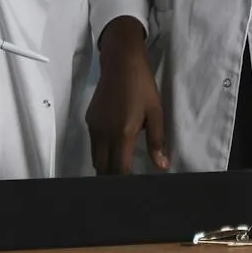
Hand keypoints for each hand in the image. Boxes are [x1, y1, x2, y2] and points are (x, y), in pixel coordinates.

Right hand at [86, 16, 167, 173]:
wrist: (120, 63)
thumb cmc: (142, 86)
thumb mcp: (155, 112)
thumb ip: (157, 141)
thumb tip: (162, 166)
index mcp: (122, 133)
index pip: (119, 169)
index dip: (124, 182)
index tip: (132, 189)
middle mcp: (104, 133)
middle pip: (103, 167)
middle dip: (112, 178)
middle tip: (125, 184)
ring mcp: (94, 127)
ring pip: (95, 157)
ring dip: (105, 166)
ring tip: (118, 171)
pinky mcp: (89, 119)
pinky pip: (93, 144)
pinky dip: (101, 152)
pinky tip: (112, 150)